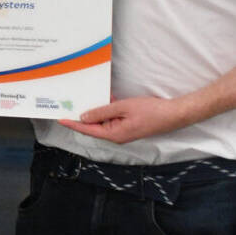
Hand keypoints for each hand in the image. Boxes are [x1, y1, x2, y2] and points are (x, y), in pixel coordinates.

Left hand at [63, 94, 193, 144]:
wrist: (175, 114)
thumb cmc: (152, 111)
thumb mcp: (123, 108)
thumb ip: (102, 111)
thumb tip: (84, 116)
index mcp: (114, 134)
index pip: (87, 129)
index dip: (73, 123)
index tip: (60, 118)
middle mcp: (116, 135)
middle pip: (94, 125)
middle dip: (82, 115)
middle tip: (68, 104)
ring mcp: (123, 131)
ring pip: (104, 121)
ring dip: (97, 110)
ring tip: (84, 98)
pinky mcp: (129, 126)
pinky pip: (113, 118)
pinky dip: (108, 109)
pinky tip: (105, 98)